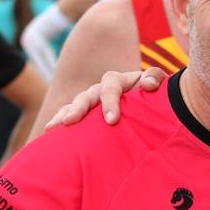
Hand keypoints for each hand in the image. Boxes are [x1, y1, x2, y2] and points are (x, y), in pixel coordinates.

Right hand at [43, 68, 164, 129]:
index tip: (112, 120)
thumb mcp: (158, 86)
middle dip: (80, 108)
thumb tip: (147, 85)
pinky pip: (69, 114)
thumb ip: (155, 79)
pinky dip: (60, 120)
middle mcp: (102, 89)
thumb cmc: (154, 97)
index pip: (111, 85)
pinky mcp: (86, 113)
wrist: (150, 106)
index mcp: (120, 82)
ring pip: (76, 104)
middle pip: (88, 95)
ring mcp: (92, 101)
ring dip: (65, 114)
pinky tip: (50, 131)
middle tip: (72, 121)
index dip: (110, 100)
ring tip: (54, 127)